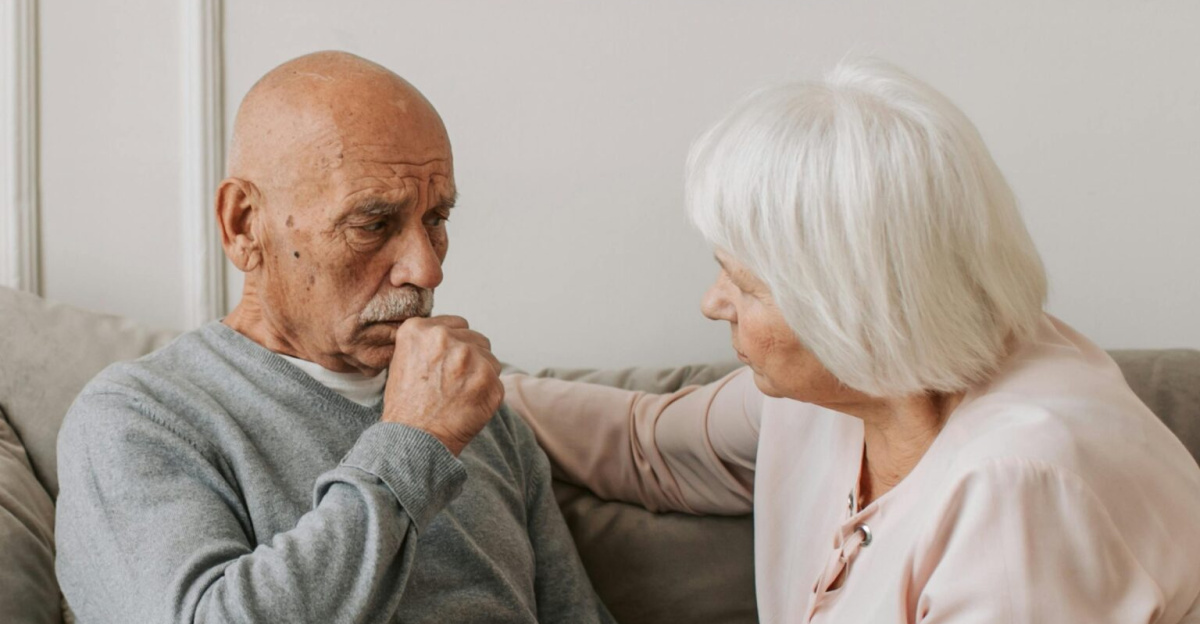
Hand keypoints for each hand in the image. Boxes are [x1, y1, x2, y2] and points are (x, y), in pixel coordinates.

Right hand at [382, 315, 502, 454]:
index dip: (454, 345)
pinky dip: (488, 393)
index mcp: (420, 330)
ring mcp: (469, 358)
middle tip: (453, 383)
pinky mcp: (489, 379)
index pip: (457, 324)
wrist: (414, 440)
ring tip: (460, 394)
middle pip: (476, 339)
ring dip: (481, 374)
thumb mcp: (402, 360)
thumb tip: (453, 333)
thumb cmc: (407, 407)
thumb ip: (427, 341)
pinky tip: (469, 404)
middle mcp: (445, 338)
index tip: (447, 362)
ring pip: (490, 358)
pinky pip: (497, 380)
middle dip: (469, 359)